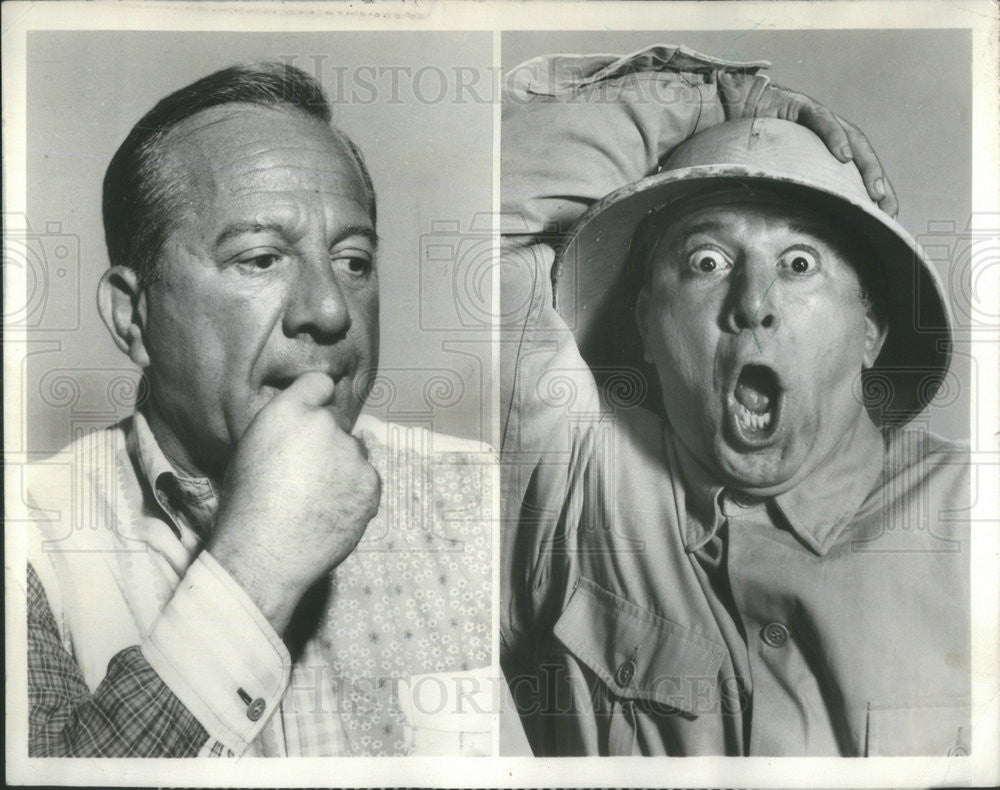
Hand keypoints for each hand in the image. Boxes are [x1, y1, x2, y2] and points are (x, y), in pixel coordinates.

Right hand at [208, 372, 379, 634]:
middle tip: (307, 472)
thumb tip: (304, 423)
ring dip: (343, 467)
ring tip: (316, 499)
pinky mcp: (371, 483)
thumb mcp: (251, 450)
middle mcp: (324, 424)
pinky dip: (355, 493)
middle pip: (337, 422)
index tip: (314, 415)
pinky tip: (331, 512)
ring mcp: (352, 454)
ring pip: (354, 453)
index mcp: (287, 411)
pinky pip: (367, 480)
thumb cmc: (246, 506)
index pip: (318, 383)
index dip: (317, 398)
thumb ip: (283, 426)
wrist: (264, 554)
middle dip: (327, 439)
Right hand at [718, 72, 897, 216]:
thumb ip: (787, 187)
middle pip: (862, 154)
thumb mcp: (773, 171)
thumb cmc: (747, 144)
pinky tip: (843, 156)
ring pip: (852, 138)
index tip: (883, 216)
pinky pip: (821, 120)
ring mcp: (814, 116)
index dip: (869, 190)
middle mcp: (823, 131)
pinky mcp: (798, 104)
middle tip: (887, 208)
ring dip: (866, 166)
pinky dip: (834, 137)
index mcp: (819, 147)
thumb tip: (791, 222)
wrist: (726, 108)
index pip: (853, 168)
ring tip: (874, 190)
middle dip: (877, 182)